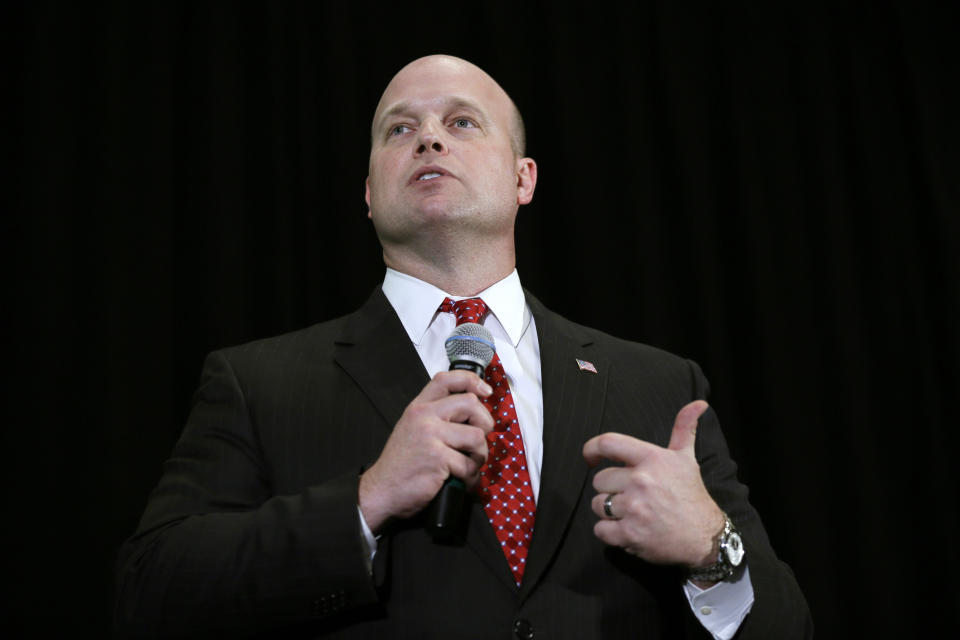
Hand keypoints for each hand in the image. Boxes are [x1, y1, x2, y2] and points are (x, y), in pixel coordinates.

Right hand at [359, 370, 494, 532]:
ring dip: (480, 454)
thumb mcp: (413, 428)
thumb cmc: (402, 463)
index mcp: (418, 408)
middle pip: (471, 404)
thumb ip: (436, 416)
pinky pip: (470, 464)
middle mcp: (423, 417)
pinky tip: (462, 480)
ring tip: (468, 464)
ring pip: (477, 436)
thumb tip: (474, 410)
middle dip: (484, 423)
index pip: (447, 380)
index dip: (471, 380)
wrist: (381, 490)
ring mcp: (430, 436)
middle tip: (477, 441)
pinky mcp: (438, 458)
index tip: (485, 391)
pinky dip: (471, 476)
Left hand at [582, 400, 724, 567]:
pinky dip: (610, 533)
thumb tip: (699, 403)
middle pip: (599, 480)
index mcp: (652, 459)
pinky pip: (600, 529)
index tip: (591, 458)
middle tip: (631, 496)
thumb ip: (684, 429)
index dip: (591, 449)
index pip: (607, 443)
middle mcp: (641, 480)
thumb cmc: (692, 496)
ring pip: (598, 505)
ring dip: (609, 511)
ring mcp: (634, 508)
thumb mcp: (687, 459)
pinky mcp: (630, 534)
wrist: (705, 538)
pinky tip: (628, 529)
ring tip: (632, 513)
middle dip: (610, 489)